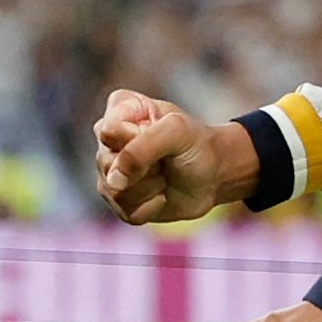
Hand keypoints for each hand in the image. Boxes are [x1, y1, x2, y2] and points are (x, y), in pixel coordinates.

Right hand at [93, 89, 249, 226]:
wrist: (214, 176)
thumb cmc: (195, 145)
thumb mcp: (176, 131)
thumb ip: (141, 147)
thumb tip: (113, 181)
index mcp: (120, 111)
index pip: (108, 131)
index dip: (135, 138)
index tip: (159, 132)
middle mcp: (108, 142)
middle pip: (108, 164)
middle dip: (146, 166)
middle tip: (165, 158)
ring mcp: (110, 173)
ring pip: (115, 191)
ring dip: (151, 187)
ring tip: (164, 175)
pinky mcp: (120, 201)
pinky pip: (126, 211)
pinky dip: (152, 206)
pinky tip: (162, 193)